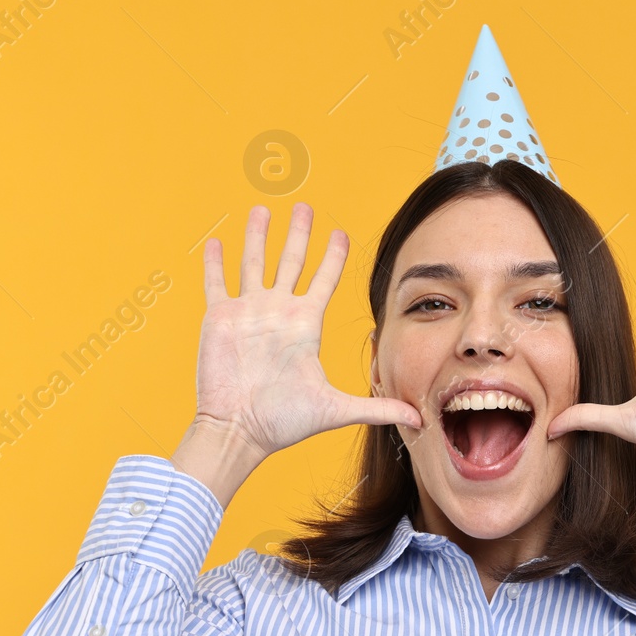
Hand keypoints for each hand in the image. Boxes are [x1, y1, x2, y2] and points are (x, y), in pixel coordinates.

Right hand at [172, 204, 421, 503]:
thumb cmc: (285, 421)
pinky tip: (216, 242)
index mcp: (305, 325)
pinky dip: (215, 262)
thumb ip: (377, 408)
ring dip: (258, 237)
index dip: (332, 256)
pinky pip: (217, 283)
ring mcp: (248, 312)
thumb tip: (419, 418)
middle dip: (298, 234)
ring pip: (254, 263)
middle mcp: (278, 312)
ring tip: (262, 210)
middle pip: (290, 261)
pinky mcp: (219, 318)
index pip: (324, 280)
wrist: (240, 429)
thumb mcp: (337, 409)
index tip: (340, 233)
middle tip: (304, 206)